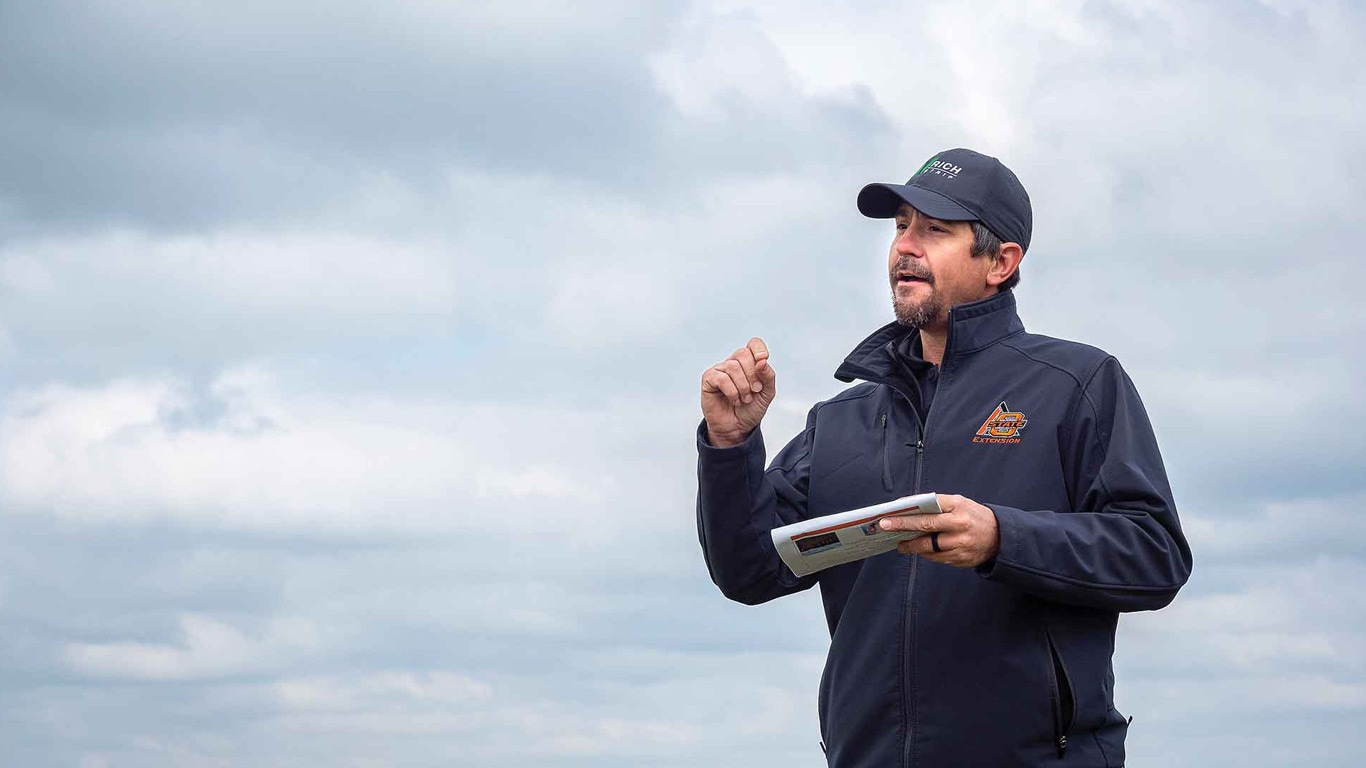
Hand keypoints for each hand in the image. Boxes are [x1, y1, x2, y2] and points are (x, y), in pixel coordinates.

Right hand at [701, 337, 776, 447]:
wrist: (737, 428)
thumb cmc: (751, 409)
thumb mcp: (766, 393)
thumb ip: (768, 376)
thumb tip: (762, 361)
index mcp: (749, 363)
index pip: (753, 344)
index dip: (759, 350)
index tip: (763, 361)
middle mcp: (733, 363)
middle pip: (743, 354)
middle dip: (753, 375)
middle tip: (755, 390)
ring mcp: (720, 370)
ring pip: (733, 367)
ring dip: (743, 387)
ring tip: (745, 399)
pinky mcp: (708, 379)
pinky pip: (721, 378)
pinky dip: (732, 391)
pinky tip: (734, 400)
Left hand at [878, 494, 999, 566]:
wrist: (1000, 537)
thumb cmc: (973, 516)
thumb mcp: (959, 503)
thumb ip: (937, 505)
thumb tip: (908, 508)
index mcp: (958, 507)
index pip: (928, 508)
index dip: (908, 512)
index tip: (890, 514)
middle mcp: (960, 525)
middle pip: (926, 527)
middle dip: (903, 527)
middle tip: (886, 527)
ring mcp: (961, 544)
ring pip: (929, 547)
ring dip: (912, 546)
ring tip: (901, 544)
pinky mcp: (961, 559)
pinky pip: (937, 558)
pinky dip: (926, 554)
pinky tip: (919, 550)